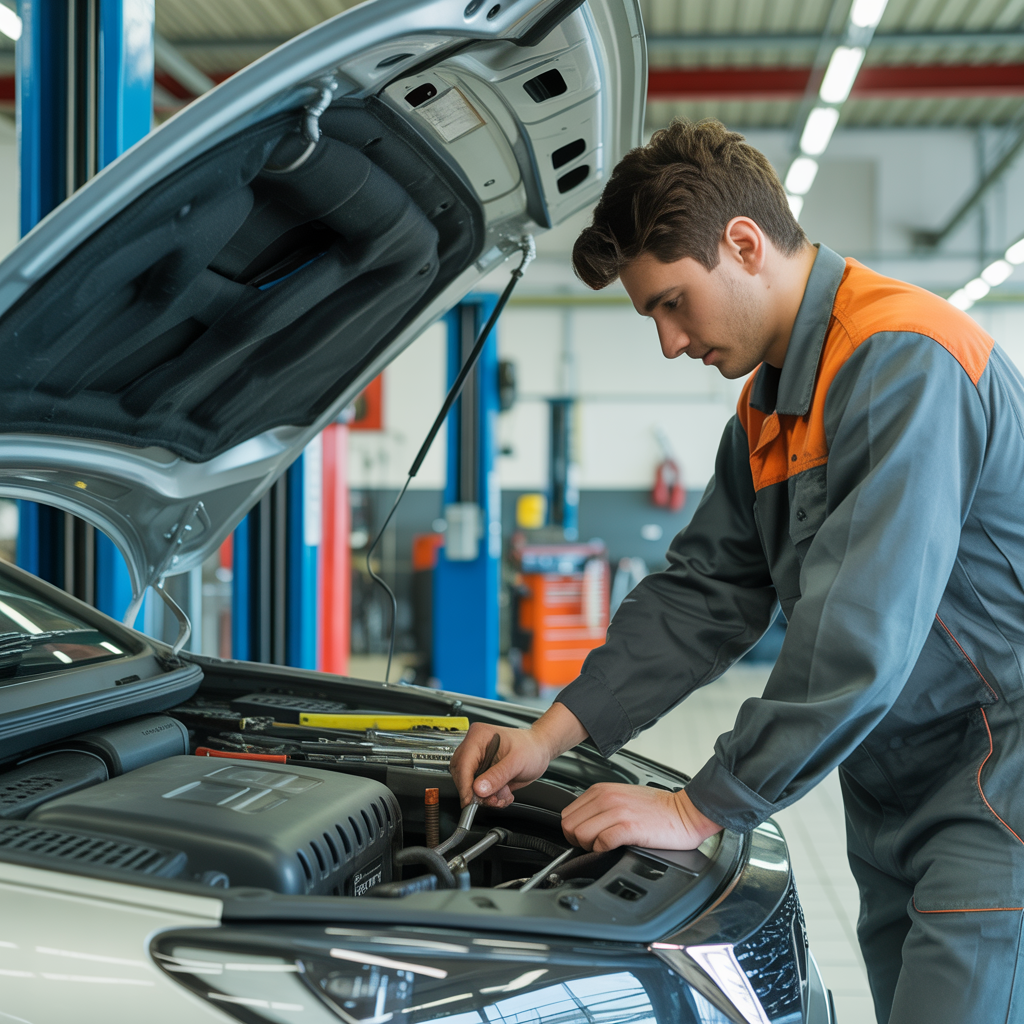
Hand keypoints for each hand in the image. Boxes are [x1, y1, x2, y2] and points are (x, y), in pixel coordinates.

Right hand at [450, 704, 588, 808]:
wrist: (540, 751)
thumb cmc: (531, 748)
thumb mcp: (517, 762)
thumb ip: (497, 776)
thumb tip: (478, 789)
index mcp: (479, 737)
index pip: (463, 763)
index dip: (465, 784)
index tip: (470, 801)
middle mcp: (474, 748)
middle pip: (462, 776)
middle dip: (477, 793)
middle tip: (491, 800)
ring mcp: (478, 761)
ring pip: (469, 786)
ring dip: (486, 797)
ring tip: (503, 795)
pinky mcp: (482, 773)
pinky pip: (478, 791)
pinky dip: (490, 798)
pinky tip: (503, 794)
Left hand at [560, 783, 722, 852]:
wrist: (686, 812)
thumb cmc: (658, 808)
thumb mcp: (622, 797)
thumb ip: (600, 806)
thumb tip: (583, 824)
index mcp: (602, 790)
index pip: (567, 814)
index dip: (574, 831)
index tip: (587, 837)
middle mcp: (606, 798)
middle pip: (569, 826)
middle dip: (578, 841)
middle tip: (594, 845)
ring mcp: (617, 812)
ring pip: (580, 835)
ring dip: (589, 847)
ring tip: (605, 847)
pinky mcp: (629, 827)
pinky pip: (600, 843)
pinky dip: (603, 850)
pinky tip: (615, 848)